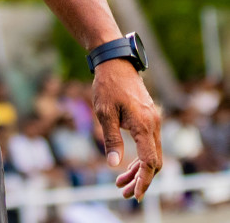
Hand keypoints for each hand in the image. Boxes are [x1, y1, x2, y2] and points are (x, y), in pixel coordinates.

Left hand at [92, 58, 161, 201]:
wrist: (116, 63)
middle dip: (141, 179)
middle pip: (154, 161)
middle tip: (124, 192)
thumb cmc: (107, 86)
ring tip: (121, 182)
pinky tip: (127, 163)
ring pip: (153, 153)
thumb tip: (113, 164)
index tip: (135, 195)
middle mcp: (154, 124)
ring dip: (140, 170)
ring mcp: (154, 120)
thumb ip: (112, 139)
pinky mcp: (150, 117)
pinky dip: (141, 156)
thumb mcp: (104, 112)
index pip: (149, 161)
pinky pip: (150, 143)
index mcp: (144, 124)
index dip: (143, 181)